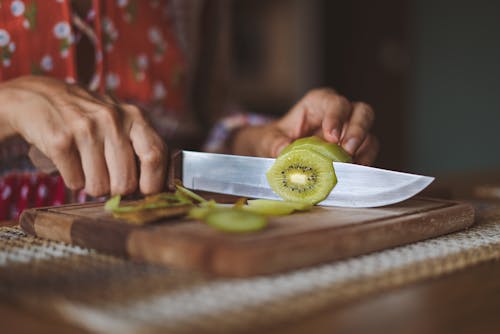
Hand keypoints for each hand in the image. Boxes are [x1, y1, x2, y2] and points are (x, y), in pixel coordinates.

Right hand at [0, 76, 165, 195]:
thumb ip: (141, 147)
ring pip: (99, 188)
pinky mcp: (59, 140)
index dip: (153, 183)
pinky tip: (70, 162)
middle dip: (117, 190)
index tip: (145, 192)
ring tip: (88, 166)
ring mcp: (85, 128)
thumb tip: (159, 188)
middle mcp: (112, 119)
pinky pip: (75, 183)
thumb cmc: (90, 118)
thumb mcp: (121, 121)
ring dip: (93, 185)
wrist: (38, 96)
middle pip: (126, 182)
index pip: (155, 156)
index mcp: (135, 116)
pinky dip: (73, 180)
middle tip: (109, 180)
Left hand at [232, 88, 378, 164]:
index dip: (337, 117)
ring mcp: (350, 133)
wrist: (276, 154)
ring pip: (369, 135)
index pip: (335, 103)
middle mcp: (340, 114)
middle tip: (347, 150)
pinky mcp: (354, 151)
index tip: (332, 136)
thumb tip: (284, 150)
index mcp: (319, 103)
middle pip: (362, 113)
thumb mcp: (268, 139)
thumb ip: (274, 143)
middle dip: (357, 131)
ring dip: (363, 151)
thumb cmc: (275, 140)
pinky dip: (362, 164)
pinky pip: (366, 155)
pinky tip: (351, 174)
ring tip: (350, 166)